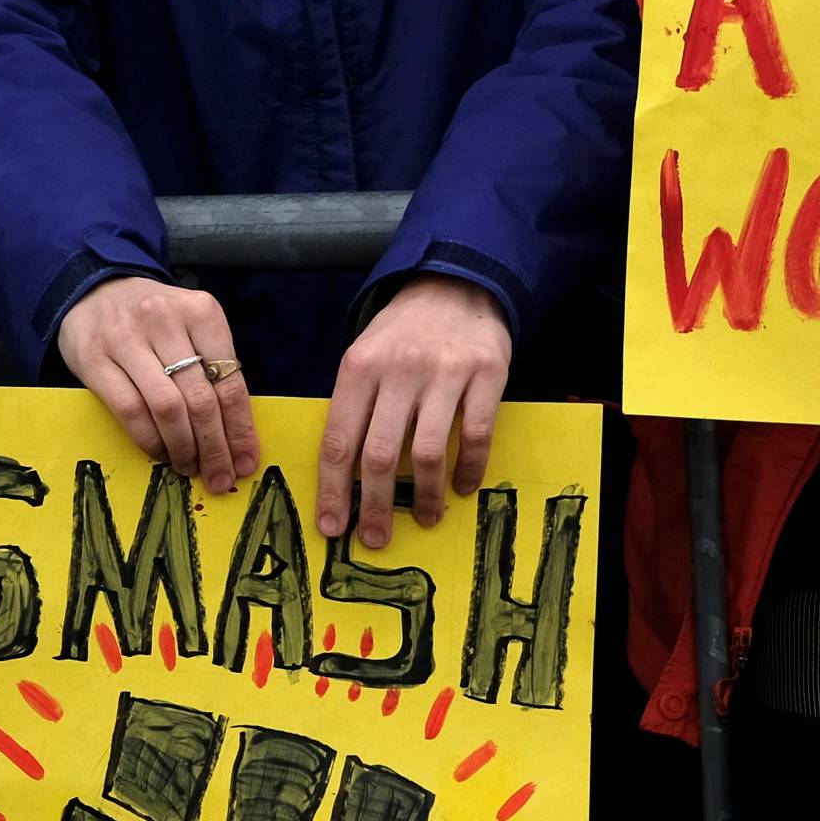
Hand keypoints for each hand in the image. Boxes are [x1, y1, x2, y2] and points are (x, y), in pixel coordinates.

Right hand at [58, 276, 258, 493]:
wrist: (95, 291)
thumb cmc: (156, 318)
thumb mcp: (193, 325)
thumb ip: (215, 366)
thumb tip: (236, 433)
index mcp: (202, 311)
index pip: (230, 380)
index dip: (240, 428)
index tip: (246, 461)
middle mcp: (166, 321)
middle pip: (200, 399)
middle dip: (215, 447)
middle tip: (221, 477)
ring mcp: (127, 339)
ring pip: (166, 408)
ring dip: (183, 448)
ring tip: (191, 468)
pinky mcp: (95, 359)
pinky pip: (130, 411)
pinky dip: (150, 440)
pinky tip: (161, 454)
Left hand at [318, 275, 511, 546]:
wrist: (455, 282)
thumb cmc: (403, 332)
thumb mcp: (365, 355)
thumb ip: (355, 406)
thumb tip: (343, 476)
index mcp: (359, 367)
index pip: (338, 440)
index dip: (333, 491)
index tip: (333, 526)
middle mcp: (399, 370)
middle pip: (378, 454)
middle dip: (373, 506)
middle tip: (375, 538)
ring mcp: (444, 372)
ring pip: (426, 452)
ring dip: (423, 496)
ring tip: (424, 517)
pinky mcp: (486, 373)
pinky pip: (476, 434)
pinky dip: (469, 468)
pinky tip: (462, 486)